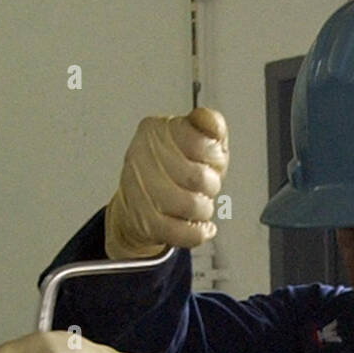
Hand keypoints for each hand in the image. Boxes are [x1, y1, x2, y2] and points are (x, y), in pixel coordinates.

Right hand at [104, 106, 228, 259]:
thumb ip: (210, 126)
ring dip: (204, 208)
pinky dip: (198, 232)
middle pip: (197, 177)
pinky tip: (203, 226)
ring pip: (190, 205)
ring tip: (200, 204)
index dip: (214, 157)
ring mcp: (140, 191)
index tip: (209, 160)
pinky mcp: (144, 222)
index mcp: (155, 130)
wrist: (139, 201)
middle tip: (206, 185)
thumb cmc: (173, 167)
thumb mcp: (197, 139)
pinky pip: (181, 232)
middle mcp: (142, 157)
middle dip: (211, 185)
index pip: (199, 144)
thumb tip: (208, 120)